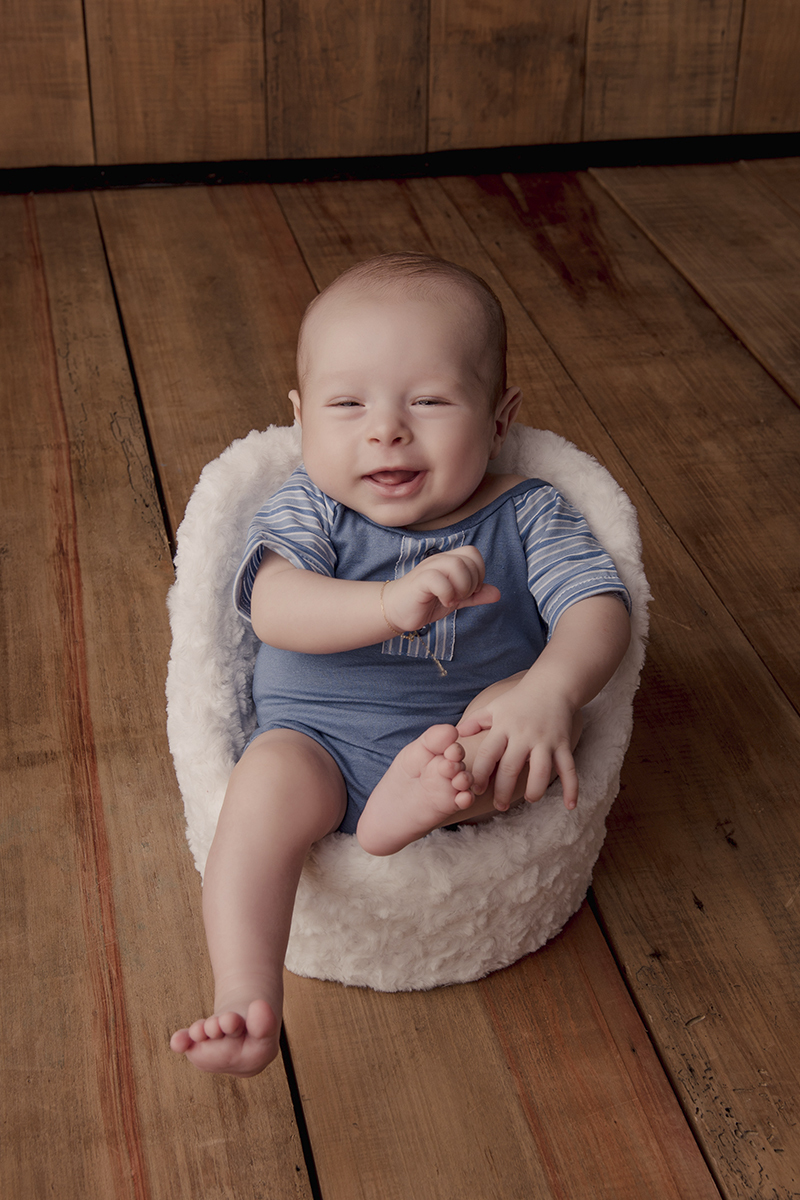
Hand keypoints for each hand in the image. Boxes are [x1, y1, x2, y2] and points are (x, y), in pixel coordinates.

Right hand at [382, 546, 499, 633]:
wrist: (396, 610)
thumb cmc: (426, 602)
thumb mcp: (456, 599)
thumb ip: (475, 596)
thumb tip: (497, 593)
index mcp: (449, 560)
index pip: (474, 554)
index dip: (479, 573)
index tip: (470, 591)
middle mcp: (440, 560)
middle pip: (468, 559)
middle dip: (472, 583)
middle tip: (460, 597)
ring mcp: (429, 568)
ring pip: (456, 565)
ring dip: (461, 588)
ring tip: (452, 600)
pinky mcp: (419, 580)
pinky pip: (439, 580)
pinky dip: (447, 594)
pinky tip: (443, 602)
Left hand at [457, 682, 578, 811]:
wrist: (552, 685)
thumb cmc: (518, 700)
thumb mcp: (493, 707)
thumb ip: (474, 722)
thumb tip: (455, 735)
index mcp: (504, 727)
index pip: (488, 755)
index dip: (480, 775)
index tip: (476, 790)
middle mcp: (524, 735)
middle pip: (511, 768)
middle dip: (503, 791)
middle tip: (499, 806)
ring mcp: (545, 740)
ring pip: (541, 772)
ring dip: (534, 791)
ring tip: (528, 800)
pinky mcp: (563, 744)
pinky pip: (569, 768)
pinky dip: (572, 788)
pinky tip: (570, 805)